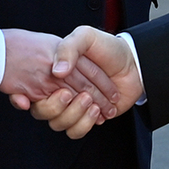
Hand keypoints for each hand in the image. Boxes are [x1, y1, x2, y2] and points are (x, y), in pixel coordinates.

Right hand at [19, 26, 143, 138]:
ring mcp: (71, 106)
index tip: (64, 90)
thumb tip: (57, 71)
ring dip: (76, 116)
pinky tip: (98, 111)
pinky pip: (75, 131)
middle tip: (84, 96)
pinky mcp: (85, 118)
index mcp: (52, 73)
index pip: (36, 92)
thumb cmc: (108, 48)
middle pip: (44, 112)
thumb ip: (68, 48)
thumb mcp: (86, 37)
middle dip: (62, 108)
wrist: (133, 64)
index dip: (46, 95)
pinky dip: (86, 123)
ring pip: (59, 124)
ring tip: (93, 103)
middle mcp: (58, 90)